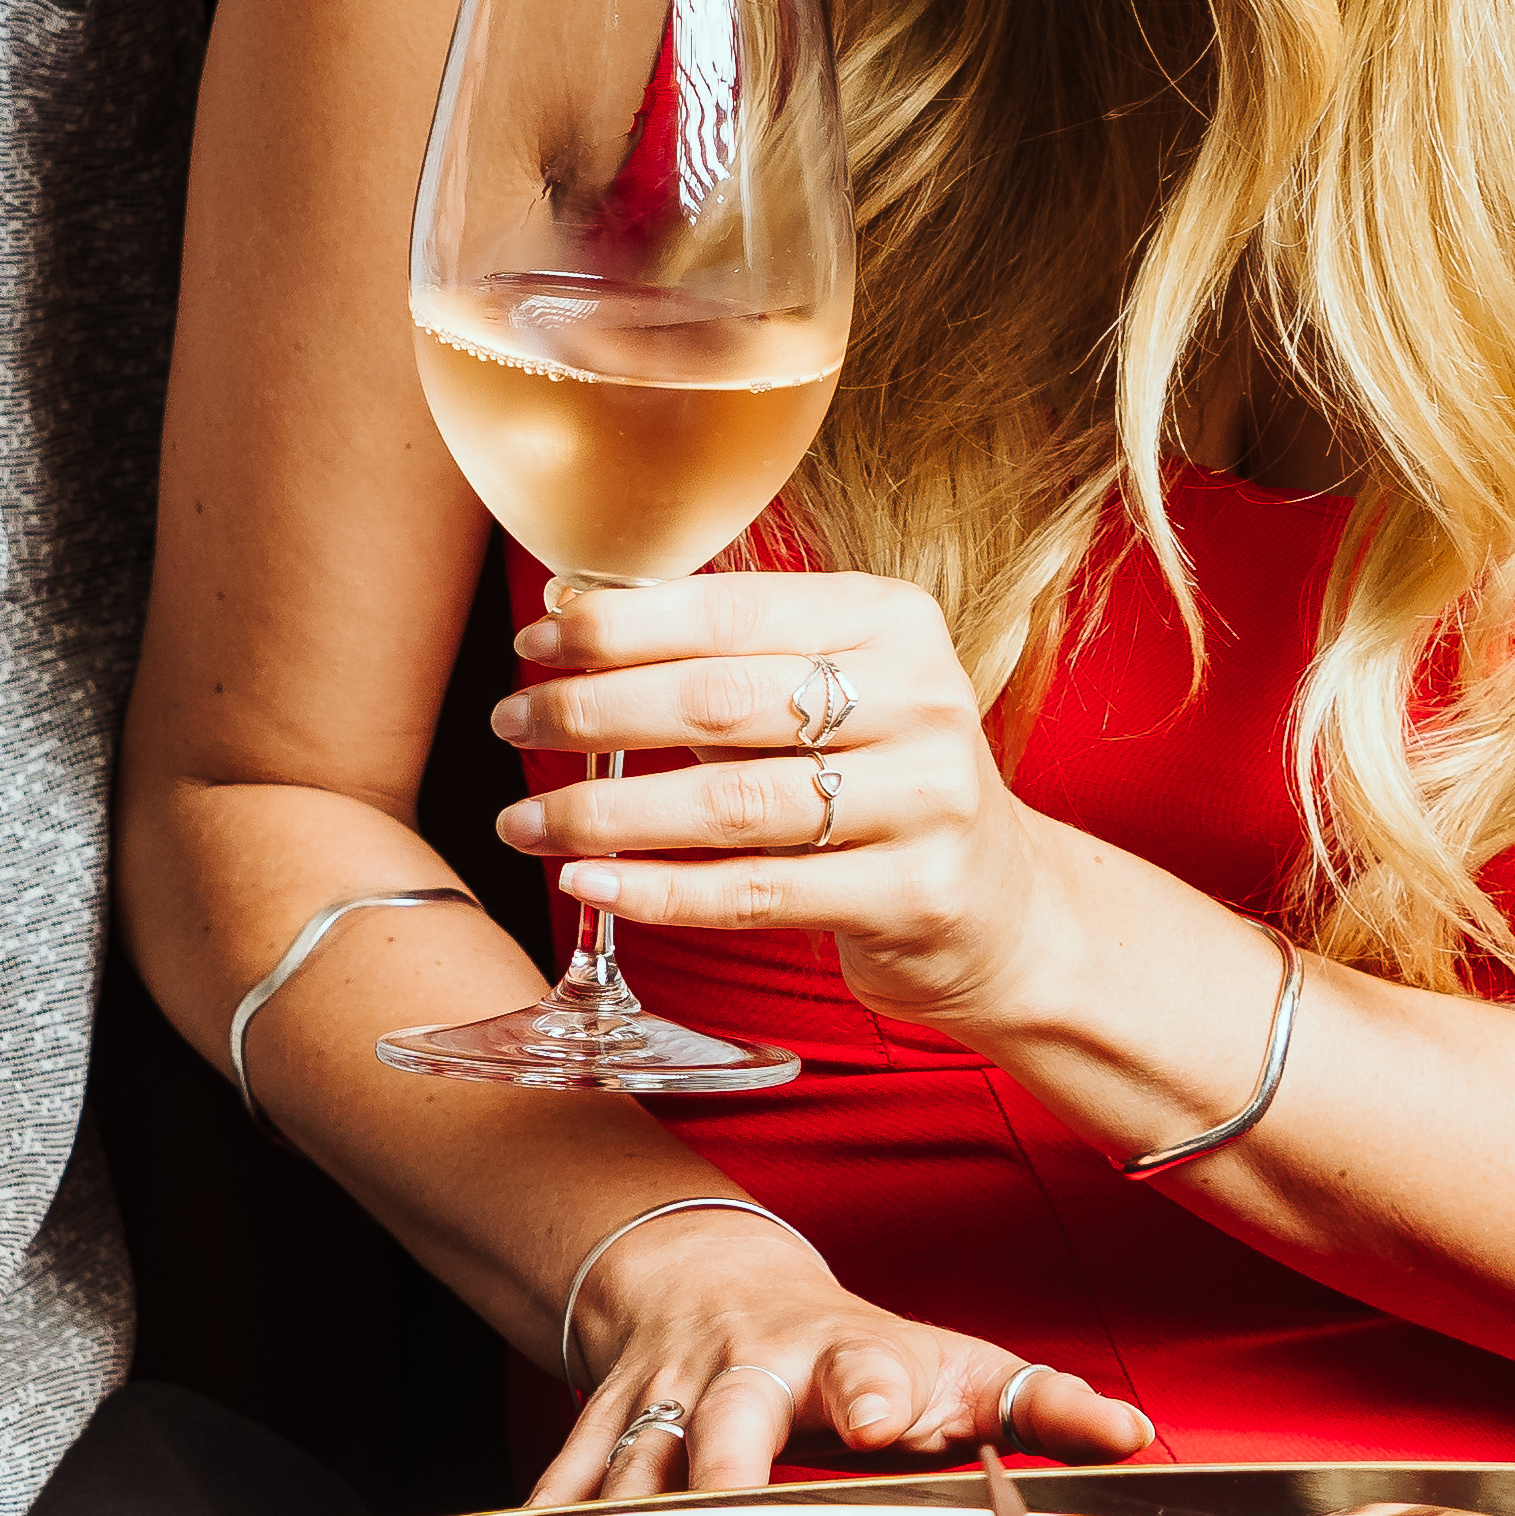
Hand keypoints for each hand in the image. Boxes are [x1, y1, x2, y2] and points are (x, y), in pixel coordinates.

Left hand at [492, 568, 1048, 1028]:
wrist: (1003, 906)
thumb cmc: (881, 780)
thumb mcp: (834, 691)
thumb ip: (728, 656)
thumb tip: (573, 614)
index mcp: (892, 620)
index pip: (730, 609)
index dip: (619, 625)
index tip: (537, 640)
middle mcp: (918, 698)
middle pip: (719, 698)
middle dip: (593, 710)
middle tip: (512, 721)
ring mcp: (924, 800)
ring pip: (728, 803)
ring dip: (603, 812)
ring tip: (523, 820)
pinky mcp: (913, 894)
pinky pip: (754, 893)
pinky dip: (657, 890)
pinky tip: (589, 883)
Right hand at [542, 1201, 1163, 1500]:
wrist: (705, 1279)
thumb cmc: (851, 1345)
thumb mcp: (950, 1362)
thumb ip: (1042, 1404)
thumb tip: (1142, 1437)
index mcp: (835, 1355)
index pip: (860, 1365)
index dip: (871, 1387)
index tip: (882, 1415)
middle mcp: (740, 1373)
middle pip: (722, 1423)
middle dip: (723, 1471)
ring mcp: (662, 1401)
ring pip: (629, 1465)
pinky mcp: (603, 1429)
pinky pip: (560, 1482)